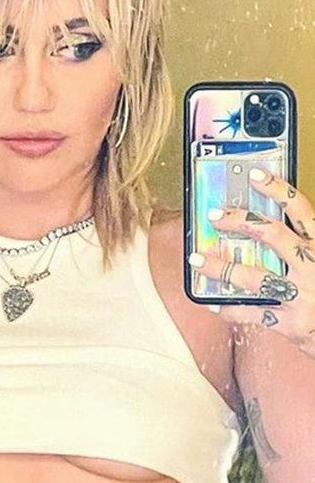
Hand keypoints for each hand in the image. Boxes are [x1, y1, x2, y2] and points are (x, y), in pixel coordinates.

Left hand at [188, 167, 314, 357]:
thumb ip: (302, 244)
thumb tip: (259, 226)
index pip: (301, 210)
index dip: (278, 190)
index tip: (255, 176)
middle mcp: (312, 267)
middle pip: (272, 235)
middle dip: (238, 222)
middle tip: (214, 215)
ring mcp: (302, 296)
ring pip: (252, 275)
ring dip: (219, 267)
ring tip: (197, 259)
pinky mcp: (292, 323)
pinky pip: (252, 312)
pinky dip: (229, 307)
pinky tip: (213, 302)